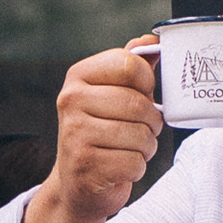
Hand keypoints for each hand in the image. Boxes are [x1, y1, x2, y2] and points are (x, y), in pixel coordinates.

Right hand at [47, 43, 161, 222]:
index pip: (130, 64)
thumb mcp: (114, 94)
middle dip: (151, 122)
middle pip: (139, 104)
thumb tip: (151, 40)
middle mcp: (70, 101)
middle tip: (139, 130)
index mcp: (78, 76)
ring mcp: (74, 134)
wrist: (78, 182)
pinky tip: (119, 167)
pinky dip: (136, 168)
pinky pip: (135, 163)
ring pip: (141, 135)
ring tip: (127, 149)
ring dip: (146, 147)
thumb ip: (133, 66)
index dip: (147, 83)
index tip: (142, 95)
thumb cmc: (103, 132)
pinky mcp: (85, 166)